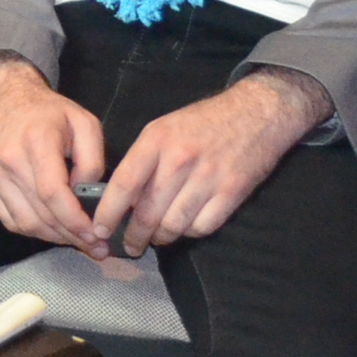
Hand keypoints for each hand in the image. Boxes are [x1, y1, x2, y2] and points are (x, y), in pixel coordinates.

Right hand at [0, 54, 107, 249]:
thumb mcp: (85, 123)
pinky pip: (9, 220)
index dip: (75, 220)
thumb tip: (86, 196)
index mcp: (36, 142)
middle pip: (40, 214)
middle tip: (97, 248)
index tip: (96, 235)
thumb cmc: (48, 111)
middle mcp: (8, 161)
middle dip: (71, 236)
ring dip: (53, 238)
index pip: (53, 193)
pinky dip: (33, 231)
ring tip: (77, 241)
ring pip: (25, 223)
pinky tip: (52, 231)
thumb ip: (92, 160)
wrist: (3, 98)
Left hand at [93, 70, 331, 255]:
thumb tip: (123, 197)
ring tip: (158, 238)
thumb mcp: (165, 128)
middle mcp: (180, 159)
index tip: (99, 229)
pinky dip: (191, 232)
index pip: (125, 184)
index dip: (108, 212)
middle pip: (148, 212)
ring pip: (174, 224)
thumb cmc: (204, 121)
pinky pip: (202, 226)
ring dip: (162, 238)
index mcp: (157, 140)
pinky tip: (186, 226)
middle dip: (135, 235)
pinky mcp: (232, 192)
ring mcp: (208, 177)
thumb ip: (144, 160)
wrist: (257, 112)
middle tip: (130, 245)